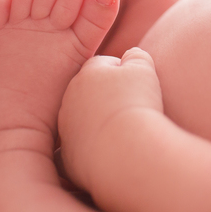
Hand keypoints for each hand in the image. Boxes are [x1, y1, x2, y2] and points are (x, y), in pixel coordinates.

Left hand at [58, 47, 163, 191]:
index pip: (101, 65)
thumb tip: (131, 55)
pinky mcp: (67, 157)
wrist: (126, 149)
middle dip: (104, 97)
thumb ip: (136, 56)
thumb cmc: (136, 105)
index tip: (135, 85)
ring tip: (121, 132)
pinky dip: (86, 151)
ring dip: (96, 123)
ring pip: (80, 121)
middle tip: (129, 108)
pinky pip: (74, 151)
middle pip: (87, 93)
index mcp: (86, 75)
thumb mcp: (144, 70)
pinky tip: (104, 153)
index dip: (120, 72)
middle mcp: (69, 100)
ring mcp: (66, 130)